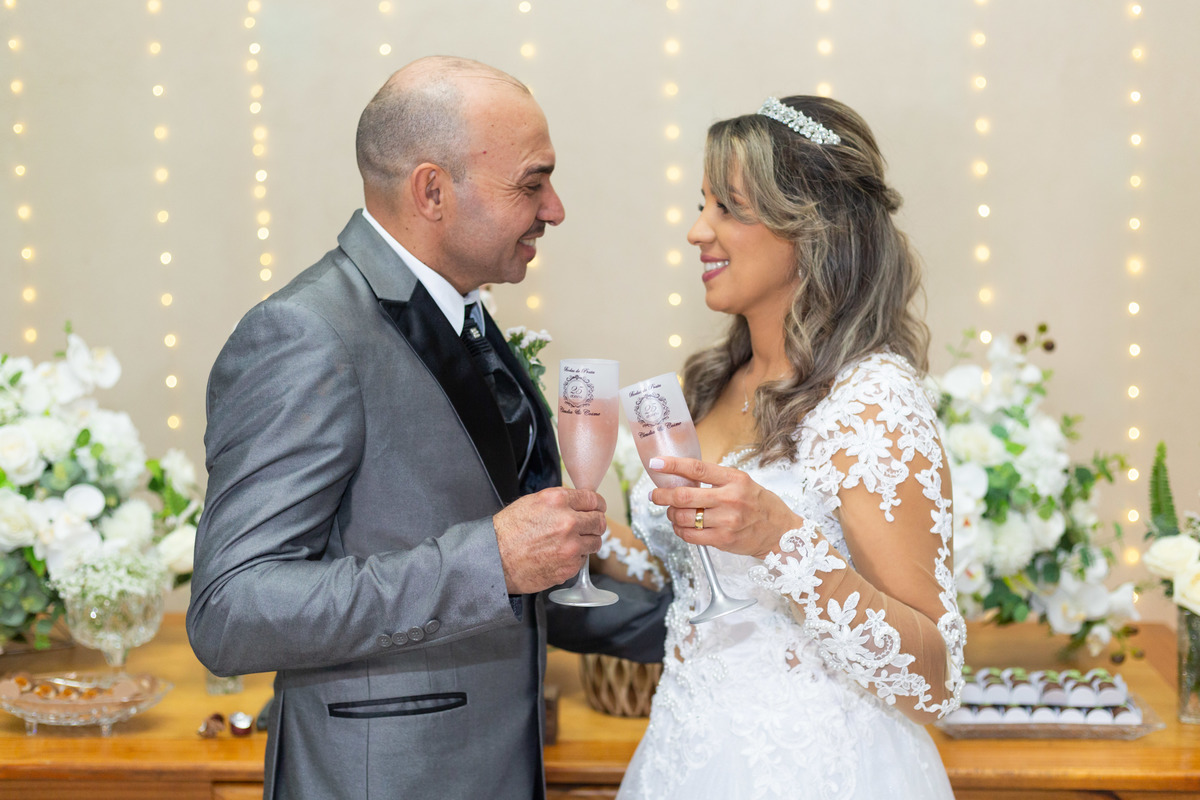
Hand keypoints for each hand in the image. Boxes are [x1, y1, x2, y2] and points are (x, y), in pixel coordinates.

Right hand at [494, 487, 606, 593]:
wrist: (494, 559)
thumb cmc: (508, 531)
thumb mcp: (532, 502)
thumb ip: (559, 501)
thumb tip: (578, 503)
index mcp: (558, 501)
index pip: (593, 499)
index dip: (597, 505)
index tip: (597, 509)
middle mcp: (568, 522)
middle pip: (599, 522)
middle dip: (594, 524)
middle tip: (588, 527)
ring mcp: (570, 546)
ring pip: (595, 542)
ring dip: (587, 542)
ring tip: (570, 544)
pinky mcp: (569, 566)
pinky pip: (582, 560)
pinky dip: (574, 559)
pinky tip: (558, 556)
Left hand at [647, 456, 801, 559]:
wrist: (780, 532)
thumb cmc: (759, 505)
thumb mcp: (743, 484)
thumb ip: (716, 480)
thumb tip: (682, 477)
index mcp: (734, 479)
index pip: (697, 469)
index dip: (672, 466)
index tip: (656, 463)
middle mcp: (730, 499)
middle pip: (684, 496)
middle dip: (663, 496)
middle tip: (655, 495)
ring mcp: (727, 521)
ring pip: (684, 517)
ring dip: (671, 515)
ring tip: (672, 513)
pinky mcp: (723, 540)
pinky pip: (690, 536)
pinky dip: (680, 531)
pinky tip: (681, 527)